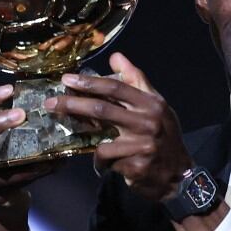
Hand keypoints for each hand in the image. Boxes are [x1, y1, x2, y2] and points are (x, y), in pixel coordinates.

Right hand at [0, 85, 55, 230]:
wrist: (5, 200)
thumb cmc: (3, 162)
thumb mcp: (1, 140)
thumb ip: (12, 123)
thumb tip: (47, 98)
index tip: (9, 89)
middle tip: (22, 113)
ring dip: (18, 150)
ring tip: (41, 139)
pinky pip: (12, 180)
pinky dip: (32, 171)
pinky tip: (50, 164)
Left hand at [46, 53, 191, 200]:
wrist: (180, 173)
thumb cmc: (164, 135)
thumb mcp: (156, 105)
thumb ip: (136, 81)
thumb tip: (115, 57)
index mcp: (151, 103)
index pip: (116, 87)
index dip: (89, 83)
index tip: (66, 79)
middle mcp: (148, 122)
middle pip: (102, 110)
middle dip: (72, 105)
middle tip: (50, 103)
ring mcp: (143, 146)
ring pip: (102, 143)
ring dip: (94, 147)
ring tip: (97, 150)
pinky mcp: (137, 167)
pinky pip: (108, 162)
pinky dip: (103, 164)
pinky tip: (109, 166)